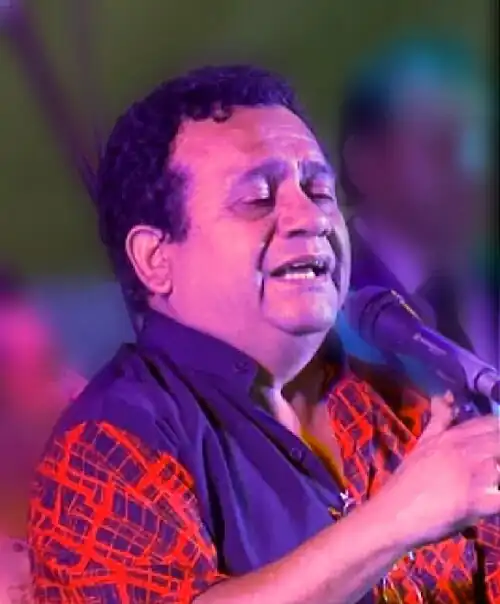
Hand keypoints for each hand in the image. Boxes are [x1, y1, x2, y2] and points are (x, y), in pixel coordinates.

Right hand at [379, 392, 499, 548]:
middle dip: (499, 452)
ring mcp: (473, 474)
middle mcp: (465, 449)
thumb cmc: (407, 481)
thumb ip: (440, 420)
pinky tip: (493, 498)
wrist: (392, 515)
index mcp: (453, 435)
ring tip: (490, 481)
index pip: (492, 423)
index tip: (492, 448)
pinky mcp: (478, 502)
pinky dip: (499, 497)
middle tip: (492, 467)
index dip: (497, 432)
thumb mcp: (423, 444)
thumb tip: (445, 395)